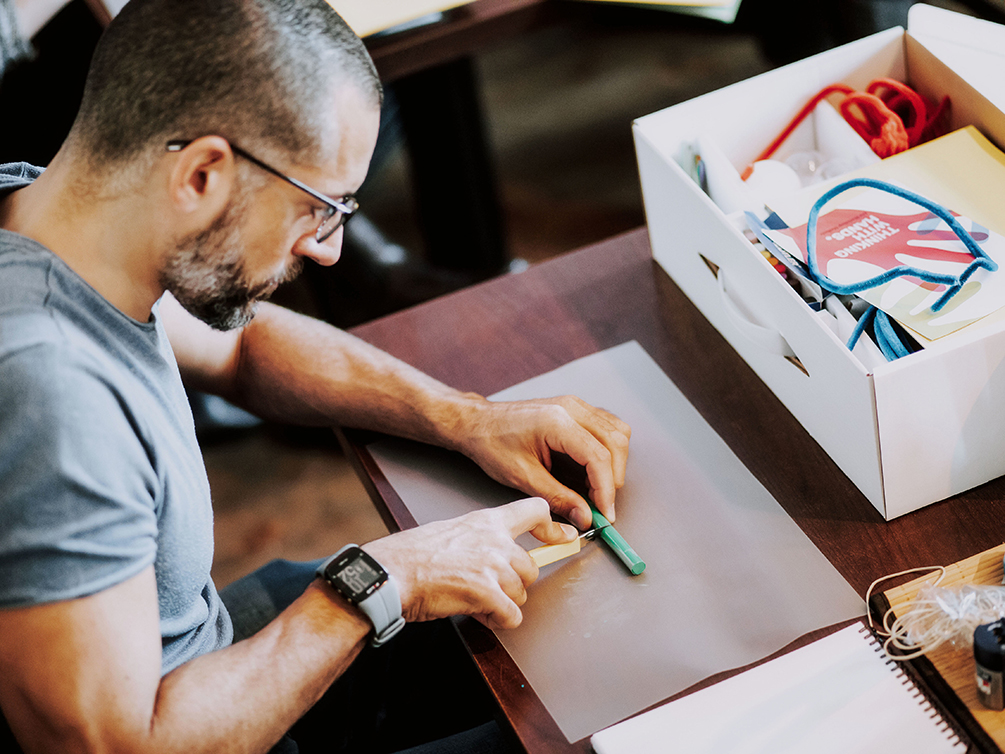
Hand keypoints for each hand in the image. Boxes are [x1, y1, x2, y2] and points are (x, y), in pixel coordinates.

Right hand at [364, 497, 575, 629]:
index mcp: (486, 522)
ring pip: (522, 594)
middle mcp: (495, 541)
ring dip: (503, 604)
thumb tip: (492, 557)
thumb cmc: (409, 556)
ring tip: (475, 601)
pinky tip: (478, 615)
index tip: (563, 538)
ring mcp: (492, 566)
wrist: (389, 573)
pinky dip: (498, 622)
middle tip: (489, 590)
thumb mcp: (450, 532)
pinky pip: (512, 616)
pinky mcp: (486, 593)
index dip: (553, 527)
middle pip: (532, 568)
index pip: (534, 510)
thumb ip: (478, 540)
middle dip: (514, 585)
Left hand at [451, 395, 630, 529]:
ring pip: (617, 432)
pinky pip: (607, 426)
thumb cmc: (492, 443)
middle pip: (615, 443)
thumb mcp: (523, 477)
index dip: (606, 490)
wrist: (477, 423)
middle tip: (600, 507)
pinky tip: (595, 469)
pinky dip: (608, 451)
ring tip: (597, 489)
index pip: (598, 457)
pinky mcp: (575, 409)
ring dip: (614, 464)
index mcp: (557, 422)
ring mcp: (575, 405)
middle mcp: (571, 408)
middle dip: (613, 479)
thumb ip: (558, 498)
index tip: (605, 514)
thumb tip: (584, 516)